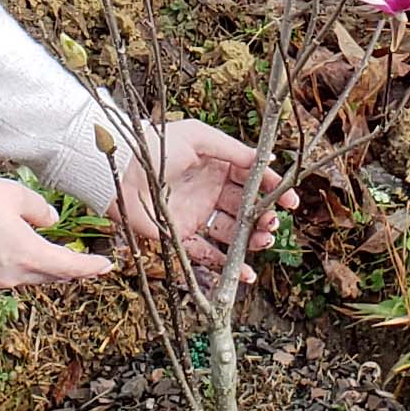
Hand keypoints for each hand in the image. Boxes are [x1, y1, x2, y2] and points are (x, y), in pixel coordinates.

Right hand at [0, 172, 111, 291]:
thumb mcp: (12, 194)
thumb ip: (38, 208)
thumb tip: (51, 219)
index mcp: (30, 255)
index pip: (70, 266)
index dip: (91, 267)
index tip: (107, 266)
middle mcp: (15, 274)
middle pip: (51, 275)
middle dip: (69, 269)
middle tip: (84, 262)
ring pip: (28, 275)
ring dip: (43, 267)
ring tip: (52, 254)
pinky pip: (7, 272)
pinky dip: (20, 263)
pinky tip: (15, 249)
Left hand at [113, 118, 293, 277]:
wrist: (120, 171)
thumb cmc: (156, 146)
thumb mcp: (198, 137)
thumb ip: (233, 150)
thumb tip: (268, 161)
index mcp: (216, 166)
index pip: (251, 180)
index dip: (271, 191)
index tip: (289, 202)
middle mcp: (209, 192)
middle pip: (245, 210)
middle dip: (263, 218)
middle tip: (273, 224)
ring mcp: (197, 216)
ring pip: (232, 233)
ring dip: (251, 240)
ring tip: (263, 242)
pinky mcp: (181, 237)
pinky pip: (208, 255)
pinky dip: (228, 266)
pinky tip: (245, 273)